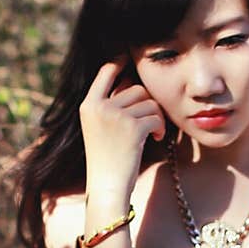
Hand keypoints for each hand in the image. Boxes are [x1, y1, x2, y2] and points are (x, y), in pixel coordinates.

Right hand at [79, 60, 165, 189]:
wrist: (106, 186)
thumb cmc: (106, 160)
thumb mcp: (99, 128)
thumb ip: (111, 106)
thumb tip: (134, 84)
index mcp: (88, 105)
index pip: (106, 71)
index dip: (120, 64)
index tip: (130, 61)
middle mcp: (100, 106)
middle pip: (136, 89)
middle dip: (148, 104)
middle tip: (149, 121)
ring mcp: (116, 116)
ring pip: (149, 103)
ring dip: (155, 117)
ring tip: (152, 133)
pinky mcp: (133, 128)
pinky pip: (156, 117)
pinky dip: (160, 128)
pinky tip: (156, 138)